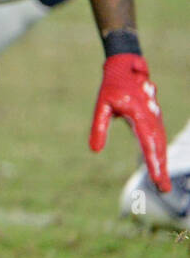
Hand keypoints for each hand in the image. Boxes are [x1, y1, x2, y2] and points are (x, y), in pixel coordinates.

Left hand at [90, 54, 167, 191]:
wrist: (126, 68)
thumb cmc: (112, 86)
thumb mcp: (102, 105)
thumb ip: (100, 127)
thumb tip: (95, 150)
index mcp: (140, 115)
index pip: (148, 143)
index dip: (153, 161)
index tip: (157, 178)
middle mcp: (151, 118)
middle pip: (158, 147)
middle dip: (161, 168)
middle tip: (163, 189)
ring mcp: (155, 118)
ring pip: (161, 144)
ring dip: (162, 163)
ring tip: (162, 184)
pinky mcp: (154, 118)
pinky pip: (158, 138)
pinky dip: (160, 153)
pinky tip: (159, 166)